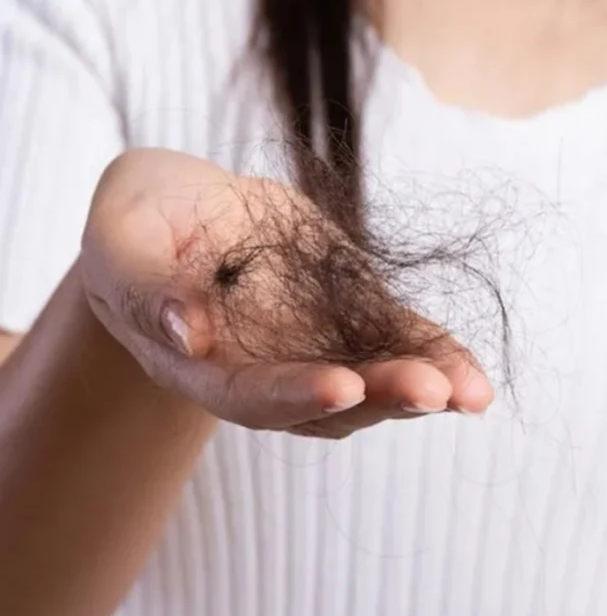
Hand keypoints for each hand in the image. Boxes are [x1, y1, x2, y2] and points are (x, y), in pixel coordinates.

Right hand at [79, 148, 492, 437]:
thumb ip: (144, 285)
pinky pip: (400, 341)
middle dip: (381, 397)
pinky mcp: (353, 315)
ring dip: (424, 388)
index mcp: (201, 363)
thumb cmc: (139, 222)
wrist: (182, 212)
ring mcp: (316, 346)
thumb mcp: (122, 236)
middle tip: (432, 391)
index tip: (343, 385)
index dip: (295, 394)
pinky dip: (438, 356)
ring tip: (471, 392)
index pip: (250, 393)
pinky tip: (475, 378)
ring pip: (375, 382)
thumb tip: (182, 333)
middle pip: (327, 403)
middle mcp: (265, 370)